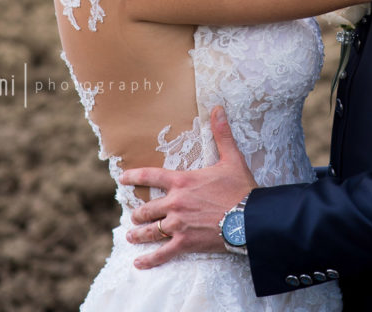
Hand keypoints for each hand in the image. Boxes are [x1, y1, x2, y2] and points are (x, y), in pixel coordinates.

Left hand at [120, 107, 254, 268]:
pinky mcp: (185, 243)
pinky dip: (149, 260)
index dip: (134, 177)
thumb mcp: (231, 158)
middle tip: (133, 215)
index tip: (122, 179)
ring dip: (138, 234)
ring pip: (150, 231)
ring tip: (131, 236)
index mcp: (182, 181)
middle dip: (138, 212)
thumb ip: (221, 134)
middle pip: (147, 208)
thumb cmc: (240, 188)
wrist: (249, 218)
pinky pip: (162, 254)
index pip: (152, 176)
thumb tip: (217, 108)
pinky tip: (140, 263)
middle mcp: (175, 203)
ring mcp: (178, 224)